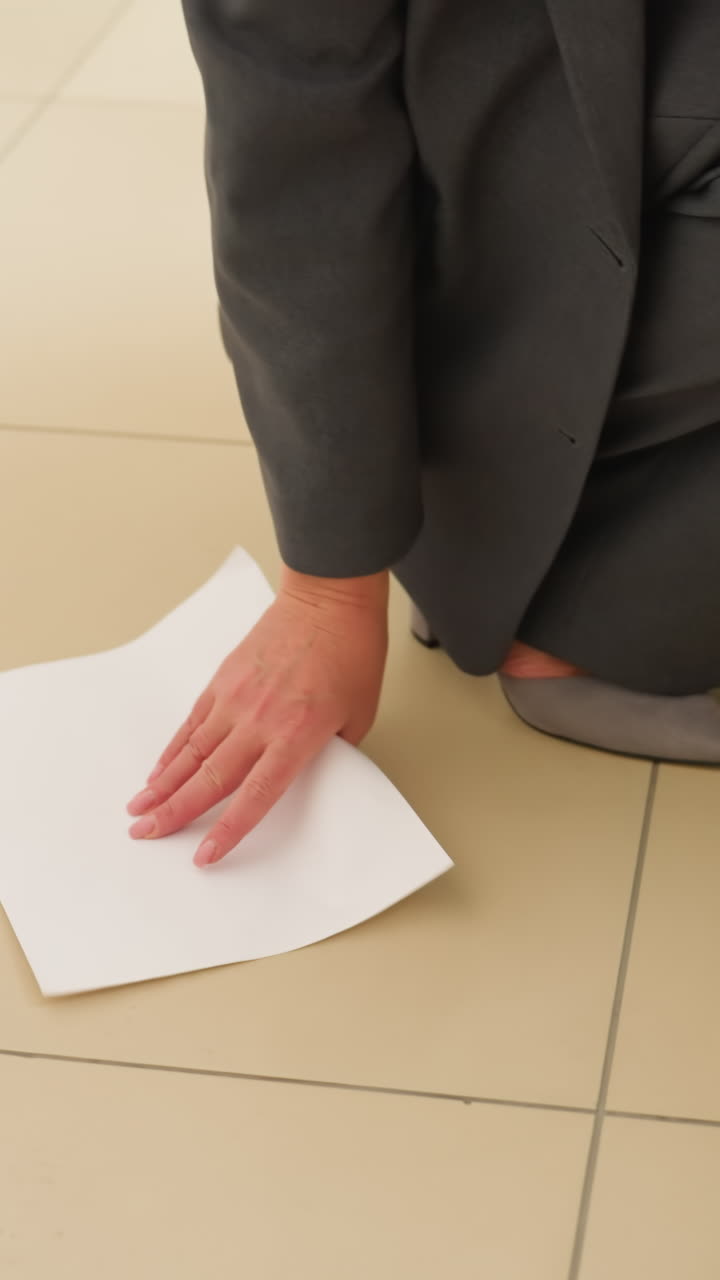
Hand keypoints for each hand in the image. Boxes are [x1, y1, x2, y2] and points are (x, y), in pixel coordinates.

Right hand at [126, 567, 388, 866]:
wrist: (329, 600)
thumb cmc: (352, 654)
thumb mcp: (358, 716)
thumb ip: (330, 753)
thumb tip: (307, 774)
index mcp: (297, 735)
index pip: (256, 796)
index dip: (228, 830)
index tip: (204, 856)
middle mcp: (260, 720)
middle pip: (209, 779)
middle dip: (174, 812)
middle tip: (145, 834)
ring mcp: (236, 698)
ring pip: (191, 752)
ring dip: (163, 784)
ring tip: (138, 808)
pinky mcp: (224, 678)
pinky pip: (192, 722)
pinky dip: (173, 748)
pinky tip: (159, 768)